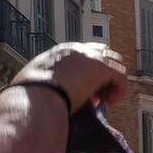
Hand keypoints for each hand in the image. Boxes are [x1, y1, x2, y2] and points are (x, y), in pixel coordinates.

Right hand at [11, 42, 127, 111]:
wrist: (34, 99)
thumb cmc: (31, 99)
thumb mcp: (39, 85)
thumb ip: (53, 85)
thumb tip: (60, 95)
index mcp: (61, 52)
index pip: (86, 55)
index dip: (90, 74)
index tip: (85, 93)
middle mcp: (76, 49)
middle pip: (104, 54)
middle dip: (104, 75)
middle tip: (96, 96)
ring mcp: (89, 56)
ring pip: (115, 64)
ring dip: (112, 83)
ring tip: (103, 101)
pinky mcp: (100, 67)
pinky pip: (121, 77)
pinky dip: (119, 91)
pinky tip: (108, 103)